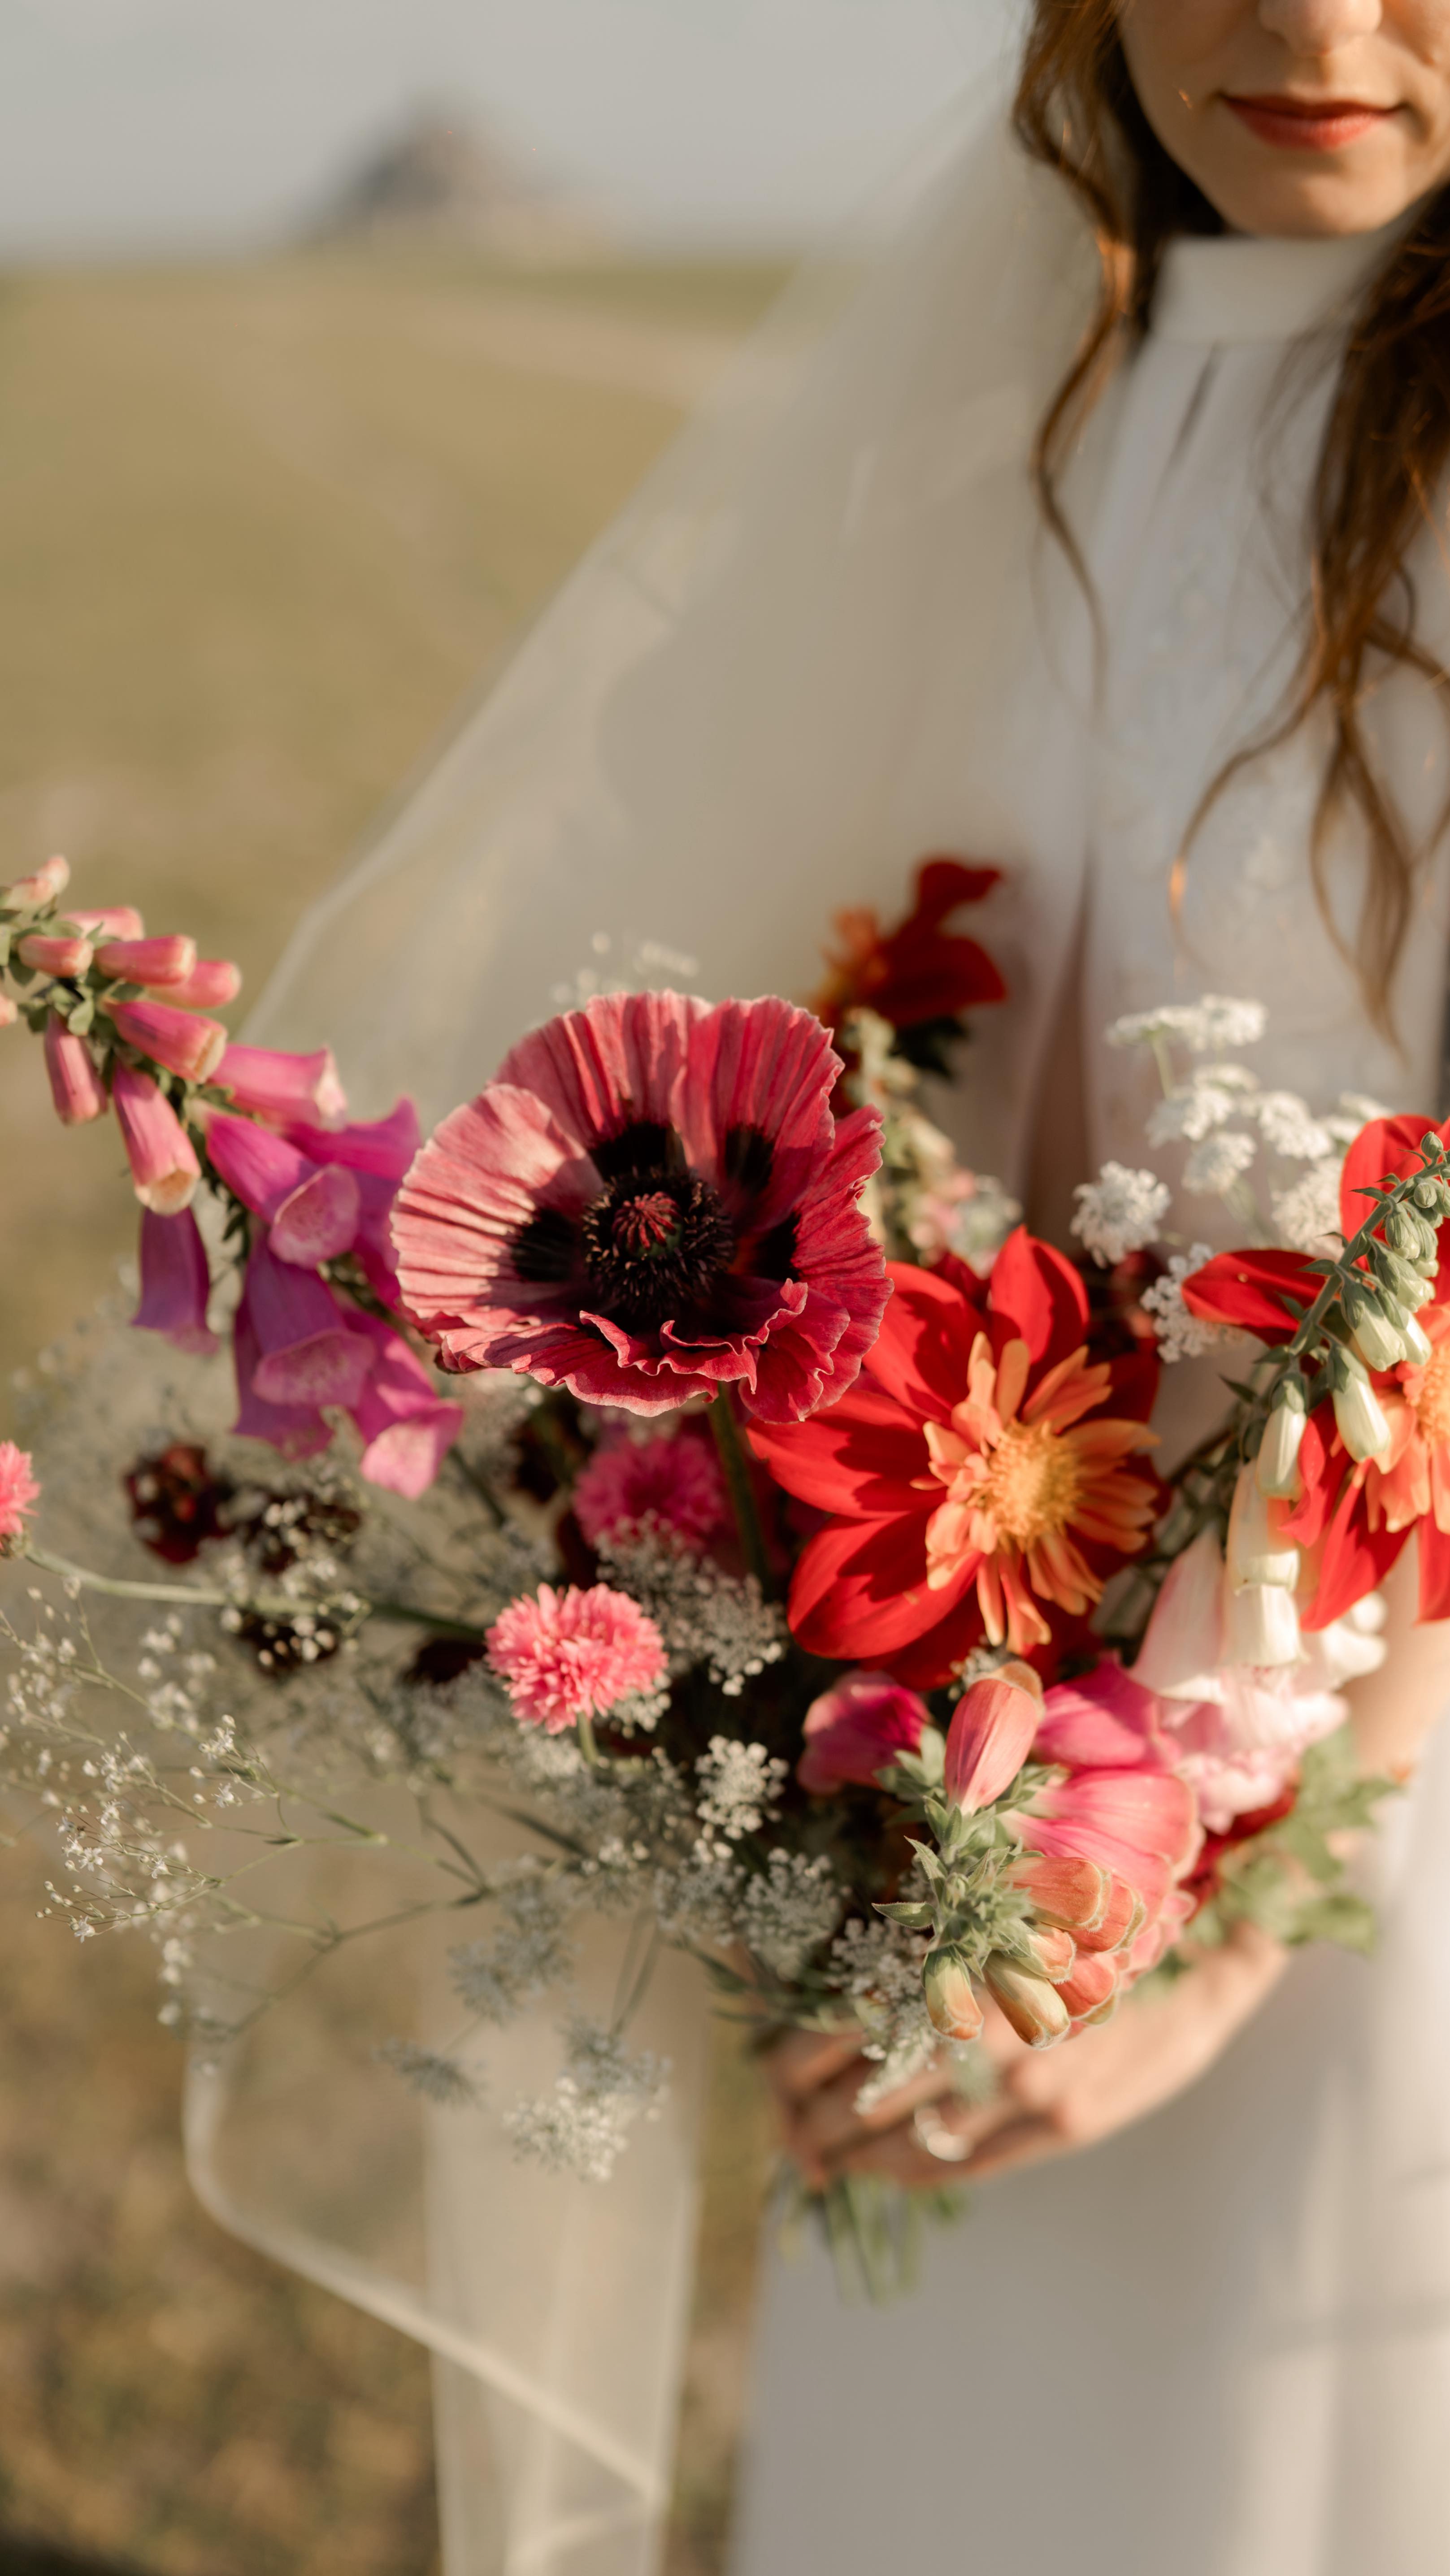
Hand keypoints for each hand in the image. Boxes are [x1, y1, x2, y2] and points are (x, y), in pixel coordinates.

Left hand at [766, 1920, 1285, 2191]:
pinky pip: (963, 2167)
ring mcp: (1030, 2090)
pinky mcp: (1068, 2125)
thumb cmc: (1088, 1890)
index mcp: (958, 1964)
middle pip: (858, 2098)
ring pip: (904, 2144)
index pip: (835, 2033)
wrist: (1210, 1924)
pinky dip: (909, 2172)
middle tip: (781, 2123)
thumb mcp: (995, 1885)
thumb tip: (830, 1961)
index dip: (785, 2063)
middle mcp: (987, 2034)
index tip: (763, 2071)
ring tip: (817, 2154)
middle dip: (804, 2119)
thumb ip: (918, 1918)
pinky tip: (881, 2167)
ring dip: (847, 2155)